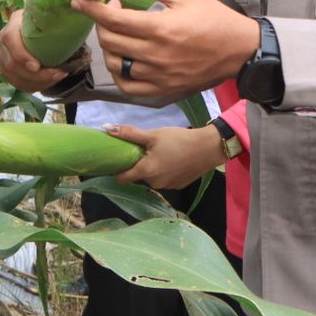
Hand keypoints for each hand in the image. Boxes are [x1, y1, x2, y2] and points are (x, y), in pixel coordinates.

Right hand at [0, 9, 71, 92]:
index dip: (21, 54)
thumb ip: (56, 17)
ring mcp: (3, 54)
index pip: (9, 38)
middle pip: (11, 63)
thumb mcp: (52, 16)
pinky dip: (33, 86)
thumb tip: (74, 12)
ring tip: (56, 78)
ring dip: (37, 82)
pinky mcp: (6, 68)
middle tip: (57, 75)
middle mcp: (4, 38)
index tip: (37, 66)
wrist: (42, 29)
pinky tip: (48, 83)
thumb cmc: (49, 22)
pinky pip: (16, 83)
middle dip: (35, 75)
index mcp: (14, 22)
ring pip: (13, 76)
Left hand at [77, 0, 259, 99]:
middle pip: (110, 41)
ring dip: (108, 47)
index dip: (91, 10)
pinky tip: (122, 59)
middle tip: (113, 10)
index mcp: (160, 28)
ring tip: (117, 33)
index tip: (78, 1)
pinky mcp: (163, 90)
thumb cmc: (213, 18)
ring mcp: (158, 76)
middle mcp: (155, 55)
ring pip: (115, 65)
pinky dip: (118, 74)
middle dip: (101, 23)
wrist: (240, 51)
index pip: (113, 20)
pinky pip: (129, 87)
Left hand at [110, 122, 226, 188]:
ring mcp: (168, 186)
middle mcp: (154, 183)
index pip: (122, 178)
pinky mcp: (179, 185)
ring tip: (162, 152)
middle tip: (145, 148)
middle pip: (139, 175)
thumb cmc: (179, 140)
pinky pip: (166, 179)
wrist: (208, 148)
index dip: (117, 170)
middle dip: (139, 164)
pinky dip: (166, 170)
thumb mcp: (153, 135)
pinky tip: (174, 159)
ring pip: (153, 177)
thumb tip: (107, 128)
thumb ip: (129, 134)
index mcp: (146, 171)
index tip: (117, 160)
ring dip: (153, 167)